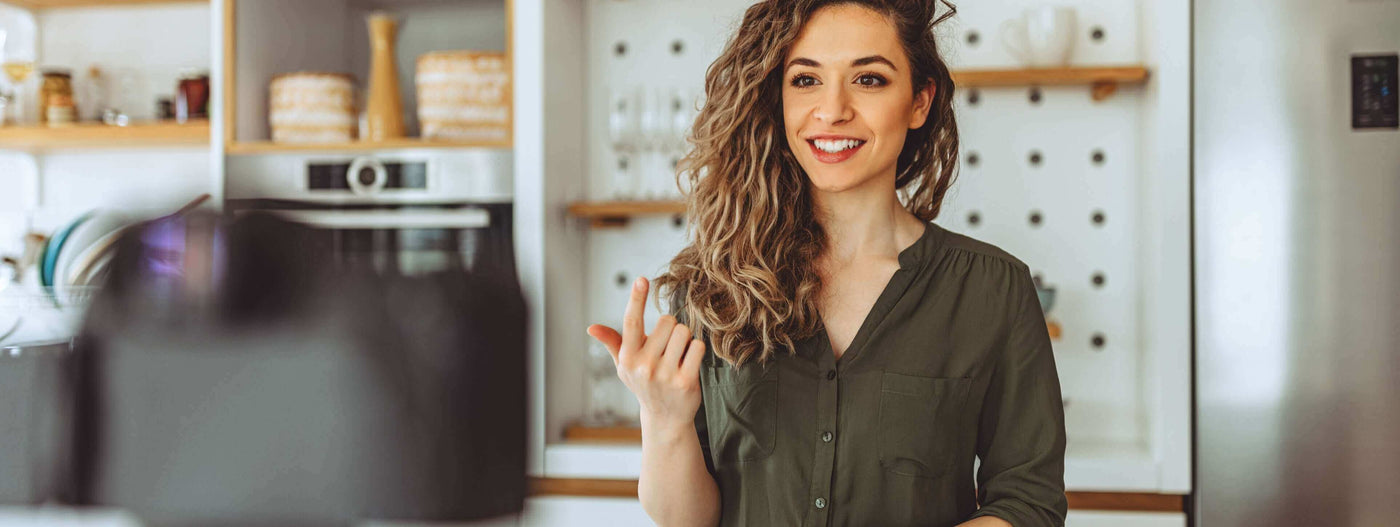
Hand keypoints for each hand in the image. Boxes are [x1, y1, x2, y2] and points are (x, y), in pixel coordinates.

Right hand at [587, 276, 705, 431]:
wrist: (665, 418)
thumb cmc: (645, 384)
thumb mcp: (624, 365)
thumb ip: (612, 342)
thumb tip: (591, 328)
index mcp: (627, 357)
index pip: (631, 322)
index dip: (636, 299)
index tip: (641, 280)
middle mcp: (644, 366)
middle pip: (668, 321)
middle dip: (671, 328)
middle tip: (668, 347)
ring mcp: (665, 375)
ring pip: (684, 332)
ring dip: (685, 339)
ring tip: (678, 355)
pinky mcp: (685, 382)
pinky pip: (697, 346)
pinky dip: (697, 350)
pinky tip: (689, 363)